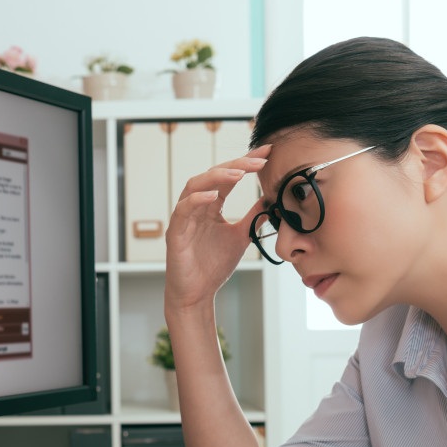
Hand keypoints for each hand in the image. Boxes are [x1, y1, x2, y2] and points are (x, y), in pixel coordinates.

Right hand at [164, 146, 269, 312]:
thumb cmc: (213, 266)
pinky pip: (183, 211)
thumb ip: (253, 217)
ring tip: (239, 173)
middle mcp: (196, 207)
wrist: (197, 294)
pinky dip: (195, 200)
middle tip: (260, 160)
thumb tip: (271, 199)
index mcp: (211, 207)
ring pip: (196, 186)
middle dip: (237, 165)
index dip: (246, 163)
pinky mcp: (175, 233)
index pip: (229, 177)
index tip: (268, 152)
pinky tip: (212, 195)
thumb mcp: (241, 236)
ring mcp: (184, 218)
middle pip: (213, 175)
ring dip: (217, 177)